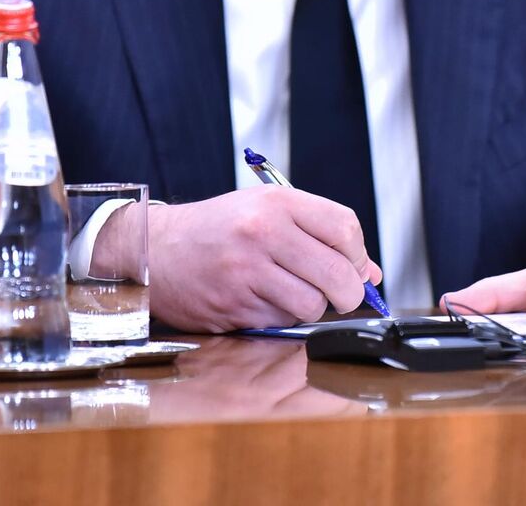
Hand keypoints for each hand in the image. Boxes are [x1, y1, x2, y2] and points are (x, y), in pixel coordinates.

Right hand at [105, 186, 381, 332]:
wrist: (155, 249)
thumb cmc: (217, 229)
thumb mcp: (267, 212)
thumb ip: (319, 235)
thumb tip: (370, 273)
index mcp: (277, 203)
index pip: (345, 228)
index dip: (358, 255)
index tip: (354, 266)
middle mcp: (263, 232)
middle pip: (338, 274)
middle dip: (349, 293)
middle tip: (341, 295)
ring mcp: (247, 271)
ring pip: (313, 305)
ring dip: (312, 308)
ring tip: (291, 294)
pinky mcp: (234, 304)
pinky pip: (281, 322)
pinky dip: (280, 317)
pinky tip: (261, 301)